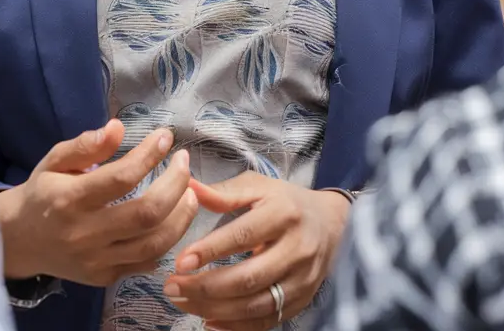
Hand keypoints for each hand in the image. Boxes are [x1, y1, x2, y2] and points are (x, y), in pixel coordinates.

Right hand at [0, 118, 198, 286]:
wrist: (20, 240)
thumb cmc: (42, 192)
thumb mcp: (55, 159)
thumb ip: (86, 145)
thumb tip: (118, 128)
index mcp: (70, 199)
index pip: (121, 178)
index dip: (149, 155)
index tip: (166, 136)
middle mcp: (85, 233)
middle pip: (146, 214)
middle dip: (176, 184)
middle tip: (185, 162)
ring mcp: (96, 260)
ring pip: (154, 244)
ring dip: (182, 216)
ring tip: (191, 191)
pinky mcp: (104, 277)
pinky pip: (147, 263)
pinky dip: (168, 241)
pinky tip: (174, 219)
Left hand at [162, 174, 350, 330]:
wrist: (331, 223)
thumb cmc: (286, 202)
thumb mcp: (258, 187)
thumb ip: (223, 192)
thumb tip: (187, 187)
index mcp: (283, 213)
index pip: (242, 236)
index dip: (210, 251)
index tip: (181, 261)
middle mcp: (296, 249)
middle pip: (248, 278)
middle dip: (205, 287)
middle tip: (172, 287)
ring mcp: (302, 279)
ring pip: (255, 305)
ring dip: (214, 309)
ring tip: (183, 302)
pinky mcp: (302, 300)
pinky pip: (267, 322)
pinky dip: (236, 327)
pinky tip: (209, 321)